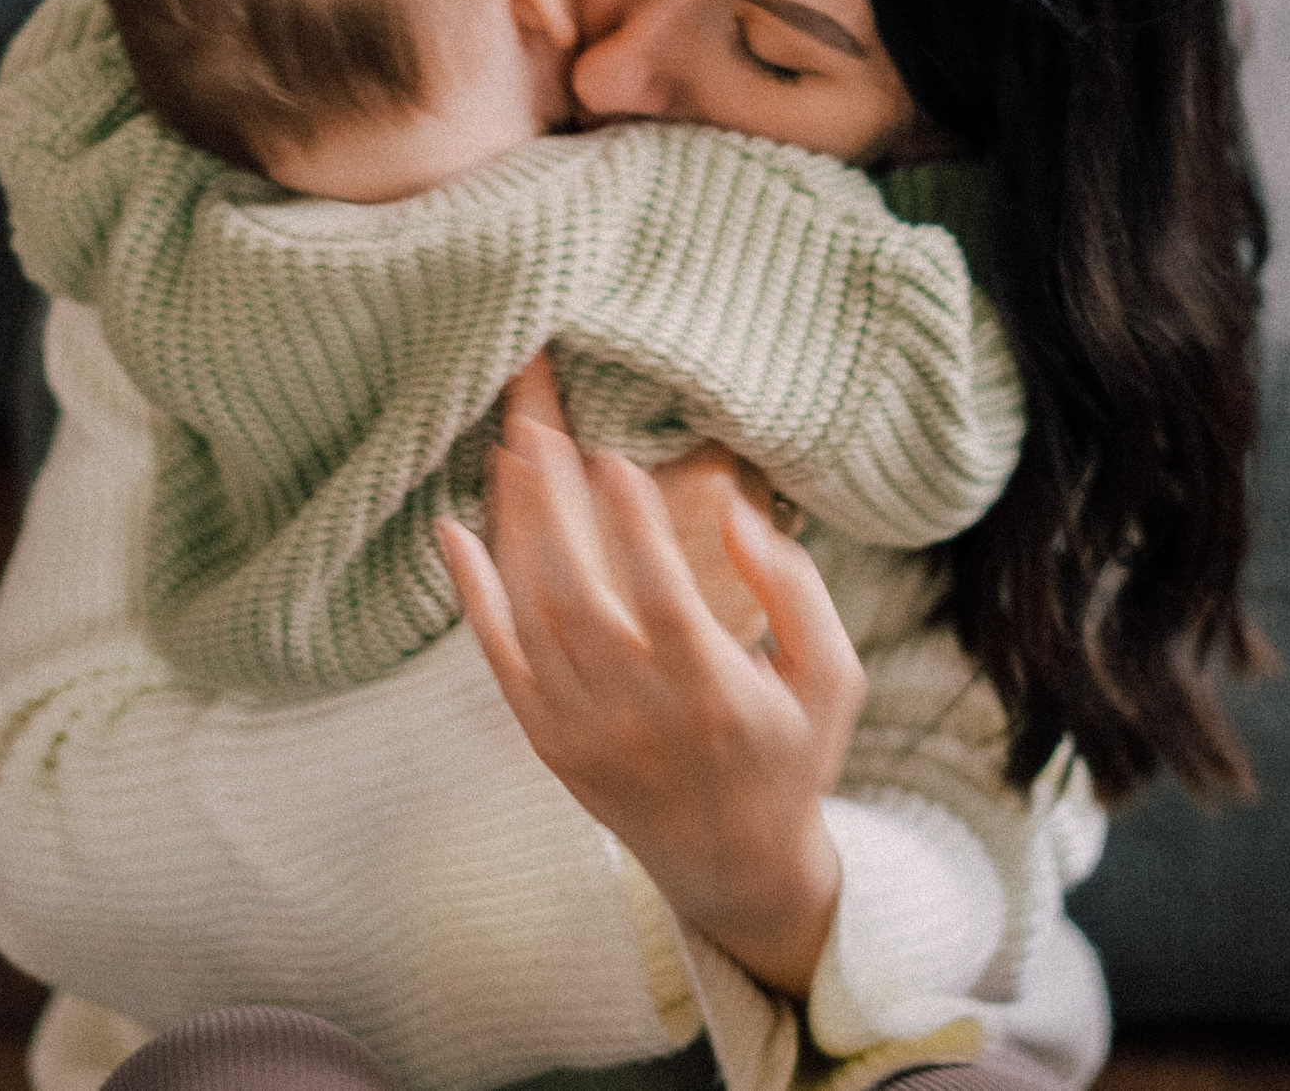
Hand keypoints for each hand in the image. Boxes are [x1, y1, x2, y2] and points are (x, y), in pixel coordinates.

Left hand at [437, 353, 867, 996]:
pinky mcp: (547, 741)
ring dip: (517, 529)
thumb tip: (739, 513)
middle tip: (539, 425)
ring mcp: (584, 732)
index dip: (634, 528)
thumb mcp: (832, 678)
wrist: (734, 865)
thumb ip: (796, 591)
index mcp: (716, 697)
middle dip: (555, 503)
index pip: (663, 600)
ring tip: (512, 451)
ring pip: (534, 617)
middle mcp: (640, 717)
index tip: (612, 456)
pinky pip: (499, 660)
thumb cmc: (791, 753)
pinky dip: (474, 595)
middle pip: (580, 594)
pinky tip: (457, 532)